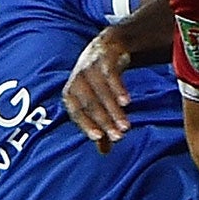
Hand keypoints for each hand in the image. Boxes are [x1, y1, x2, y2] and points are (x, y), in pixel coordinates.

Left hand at [64, 27, 133, 150]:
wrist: (108, 46)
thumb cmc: (98, 81)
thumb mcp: (97, 101)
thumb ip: (100, 125)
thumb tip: (104, 153)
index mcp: (71, 92)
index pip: (76, 111)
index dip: (87, 124)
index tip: (99, 137)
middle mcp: (78, 79)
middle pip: (91, 103)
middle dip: (105, 121)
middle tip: (119, 135)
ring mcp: (90, 66)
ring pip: (102, 91)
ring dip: (114, 109)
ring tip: (126, 125)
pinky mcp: (105, 56)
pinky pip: (110, 74)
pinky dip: (118, 88)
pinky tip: (127, 101)